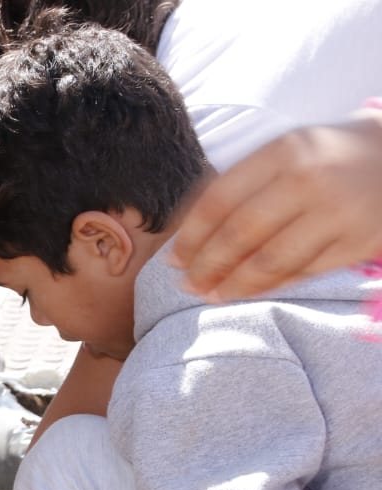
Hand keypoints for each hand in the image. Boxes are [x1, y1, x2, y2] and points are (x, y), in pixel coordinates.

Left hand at [172, 111, 381, 300]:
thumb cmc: (327, 157)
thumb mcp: (286, 152)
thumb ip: (242, 184)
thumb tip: (188, 231)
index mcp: (283, 152)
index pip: (220, 200)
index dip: (191, 236)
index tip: (174, 259)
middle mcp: (308, 180)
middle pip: (240, 235)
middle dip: (207, 266)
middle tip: (187, 285)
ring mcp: (336, 213)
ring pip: (270, 261)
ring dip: (234, 285)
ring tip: (211, 295)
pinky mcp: (357, 241)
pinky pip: (302, 272)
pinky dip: (269, 287)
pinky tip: (248, 292)